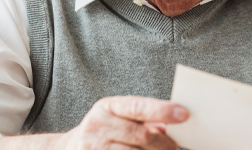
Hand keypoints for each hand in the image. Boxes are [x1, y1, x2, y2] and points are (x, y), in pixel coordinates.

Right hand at [59, 95, 188, 149]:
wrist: (67, 149)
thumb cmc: (102, 132)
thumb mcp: (117, 119)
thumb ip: (142, 121)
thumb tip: (169, 128)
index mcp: (106, 108)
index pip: (138, 107)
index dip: (163, 110)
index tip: (184, 114)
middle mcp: (97, 126)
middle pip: (142, 136)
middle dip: (164, 144)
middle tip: (175, 147)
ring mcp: (93, 149)